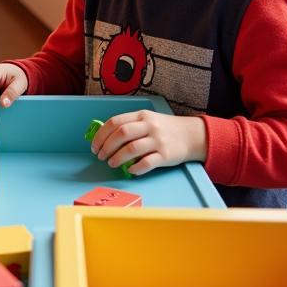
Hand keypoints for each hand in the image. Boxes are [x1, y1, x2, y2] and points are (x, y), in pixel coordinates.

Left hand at [89, 110, 206, 175]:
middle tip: (100, 156)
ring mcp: (158, 140)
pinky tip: (130, 170)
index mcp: (141, 116)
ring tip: (112, 164)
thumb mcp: (147, 120)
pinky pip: (147, 163)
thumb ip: (129, 125)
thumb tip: (104, 138)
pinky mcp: (166, 155)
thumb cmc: (164, 129)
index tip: (94, 146)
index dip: (101, 135)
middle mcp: (149, 126)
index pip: (115, 122)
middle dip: (106, 146)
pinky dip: (135, 168)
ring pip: (132, 149)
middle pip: (121, 134)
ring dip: (117, 158)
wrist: (192, 135)